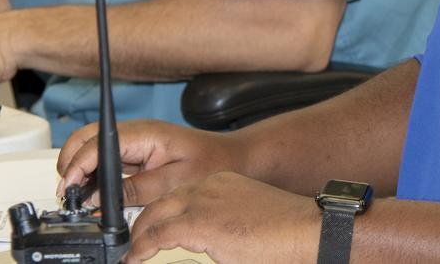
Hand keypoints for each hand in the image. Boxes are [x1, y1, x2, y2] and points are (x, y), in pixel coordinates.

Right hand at [57, 119, 246, 204]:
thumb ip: (136, 190)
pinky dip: (92, 171)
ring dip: (78, 165)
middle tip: (65, 191)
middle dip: (70, 160)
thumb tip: (102, 199)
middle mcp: (137, 132)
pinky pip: (107, 157)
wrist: (233, 158)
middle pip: (88, 136)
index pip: (100, 143)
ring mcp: (136, 140)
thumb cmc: (212, 163)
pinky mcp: (138, 151)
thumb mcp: (173, 182)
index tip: (69, 185)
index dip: (79, 163)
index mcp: (146, 133)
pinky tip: (90, 189)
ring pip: (94, 145)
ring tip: (72, 192)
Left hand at [126, 172, 318, 263]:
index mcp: (222, 184)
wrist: (307, 230)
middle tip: (134, 245)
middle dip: (143, 224)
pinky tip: (136, 259)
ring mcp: (203, 201)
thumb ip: (222, 229)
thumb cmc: (286, 233)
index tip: (152, 234)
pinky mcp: (200, 222)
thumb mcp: (247, 222)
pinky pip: (159, 234)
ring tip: (132, 254)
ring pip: (155, 215)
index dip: (161, 216)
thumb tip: (210, 246)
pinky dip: (142, 248)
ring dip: (139, 236)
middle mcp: (209, 186)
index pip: (180, 196)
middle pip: (162, 202)